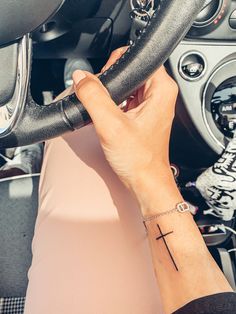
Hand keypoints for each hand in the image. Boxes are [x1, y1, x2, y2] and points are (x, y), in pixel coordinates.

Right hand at [73, 48, 177, 201]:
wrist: (145, 182)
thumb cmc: (140, 160)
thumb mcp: (111, 125)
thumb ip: (93, 97)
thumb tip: (81, 78)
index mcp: (162, 89)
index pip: (136, 59)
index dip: (116, 66)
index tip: (104, 83)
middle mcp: (160, 95)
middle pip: (129, 72)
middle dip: (111, 83)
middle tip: (103, 102)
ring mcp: (152, 105)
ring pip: (125, 86)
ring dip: (110, 96)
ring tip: (107, 113)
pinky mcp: (143, 115)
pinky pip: (125, 100)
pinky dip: (113, 105)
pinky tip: (108, 118)